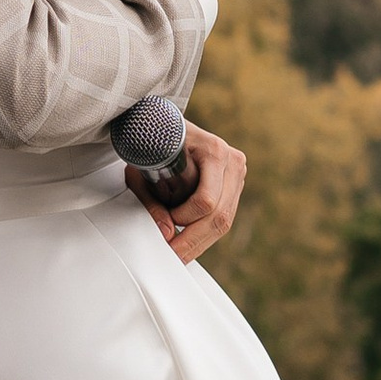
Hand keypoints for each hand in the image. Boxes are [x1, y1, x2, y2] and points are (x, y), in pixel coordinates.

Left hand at [141, 119, 243, 263]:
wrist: (166, 124)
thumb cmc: (154, 142)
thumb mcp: (143, 169)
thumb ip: (151, 202)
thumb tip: (166, 233)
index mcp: (214, 151)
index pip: (205, 201)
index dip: (183, 221)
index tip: (164, 232)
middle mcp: (232, 161)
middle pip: (219, 216)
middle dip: (193, 241)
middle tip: (170, 254)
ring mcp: (238, 173)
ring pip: (225, 221)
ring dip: (200, 240)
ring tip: (177, 250)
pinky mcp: (235, 184)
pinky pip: (224, 217)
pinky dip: (205, 232)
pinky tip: (188, 240)